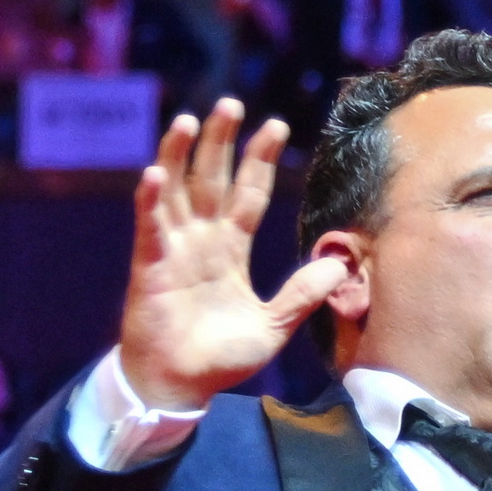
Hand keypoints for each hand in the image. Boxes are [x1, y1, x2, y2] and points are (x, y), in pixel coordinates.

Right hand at [120, 100, 354, 416]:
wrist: (180, 386)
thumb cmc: (219, 359)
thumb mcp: (273, 326)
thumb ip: (302, 295)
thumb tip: (341, 266)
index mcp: (230, 249)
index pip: (248, 194)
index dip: (260, 160)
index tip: (276, 126)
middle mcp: (201, 240)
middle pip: (211, 178)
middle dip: (220, 141)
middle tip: (230, 103)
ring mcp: (173, 249)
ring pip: (175, 190)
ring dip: (179, 154)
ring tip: (188, 119)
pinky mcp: (150, 265)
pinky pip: (150, 226)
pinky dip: (150, 199)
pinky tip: (155, 172)